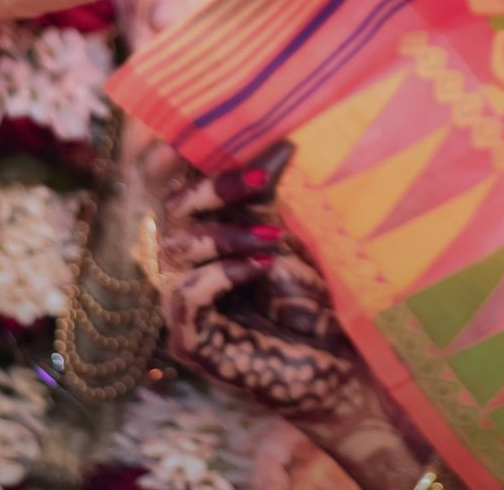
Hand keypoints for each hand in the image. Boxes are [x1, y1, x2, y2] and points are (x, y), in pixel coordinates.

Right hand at [154, 141, 429, 487]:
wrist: (336, 370)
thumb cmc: (311, 307)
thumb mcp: (286, 240)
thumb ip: (268, 200)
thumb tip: (281, 142)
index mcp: (198, 245)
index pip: (171, 193)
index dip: (172, 162)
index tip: (193, 133)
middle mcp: (182, 274)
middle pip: (167, 214)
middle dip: (213, 188)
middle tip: (263, 179)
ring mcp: (182, 312)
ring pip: (172, 250)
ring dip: (225, 234)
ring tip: (273, 240)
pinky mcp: (190, 344)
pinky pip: (185, 294)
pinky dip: (222, 273)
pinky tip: (260, 268)